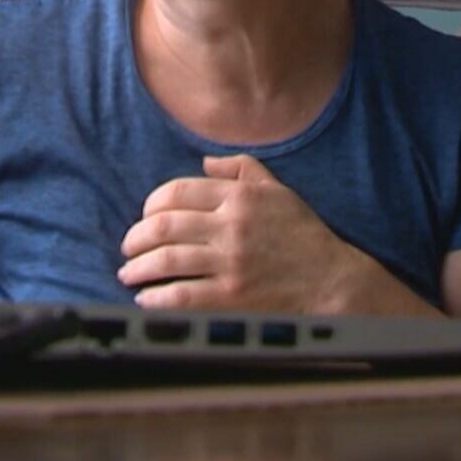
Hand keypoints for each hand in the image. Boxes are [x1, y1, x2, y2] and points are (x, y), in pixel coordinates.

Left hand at [118, 154, 431, 314]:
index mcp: (239, 196)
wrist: (331, 280)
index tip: (145, 217)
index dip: (151, 205)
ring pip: (165, 260)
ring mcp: (230, 263)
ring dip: (138, 268)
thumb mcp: (278, 191)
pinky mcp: (231, 296)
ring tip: (130, 274)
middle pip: (163, 225)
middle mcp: (231, 226)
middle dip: (136, 238)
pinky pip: (180, 296)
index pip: (176, 192)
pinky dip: (156, 298)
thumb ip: (242, 169)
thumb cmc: (303, 235)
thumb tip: (204, 161)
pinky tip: (147, 299)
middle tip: (129, 248)